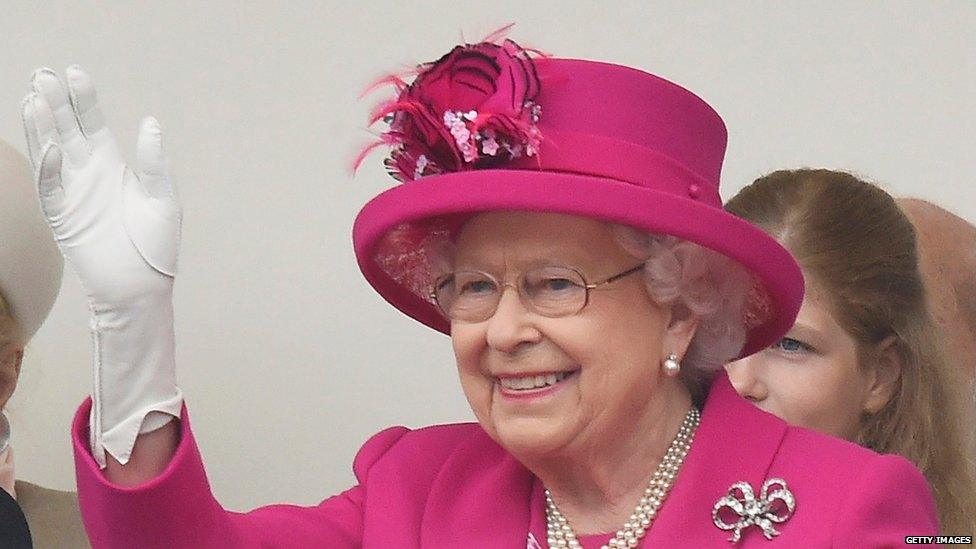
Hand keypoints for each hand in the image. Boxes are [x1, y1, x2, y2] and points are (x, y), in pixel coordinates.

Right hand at [22, 66, 179, 309]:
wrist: (142, 286)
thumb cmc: (156, 245)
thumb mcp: (163, 199)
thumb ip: (155, 163)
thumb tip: (150, 122)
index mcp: (112, 164)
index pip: (92, 122)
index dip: (82, 97)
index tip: (74, 71)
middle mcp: (88, 173)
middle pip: (65, 129)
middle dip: (54, 102)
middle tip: (42, 74)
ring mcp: (72, 193)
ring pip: (50, 151)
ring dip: (41, 126)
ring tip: (33, 97)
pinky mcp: (63, 217)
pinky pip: (51, 188)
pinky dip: (49, 168)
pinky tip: (52, 146)